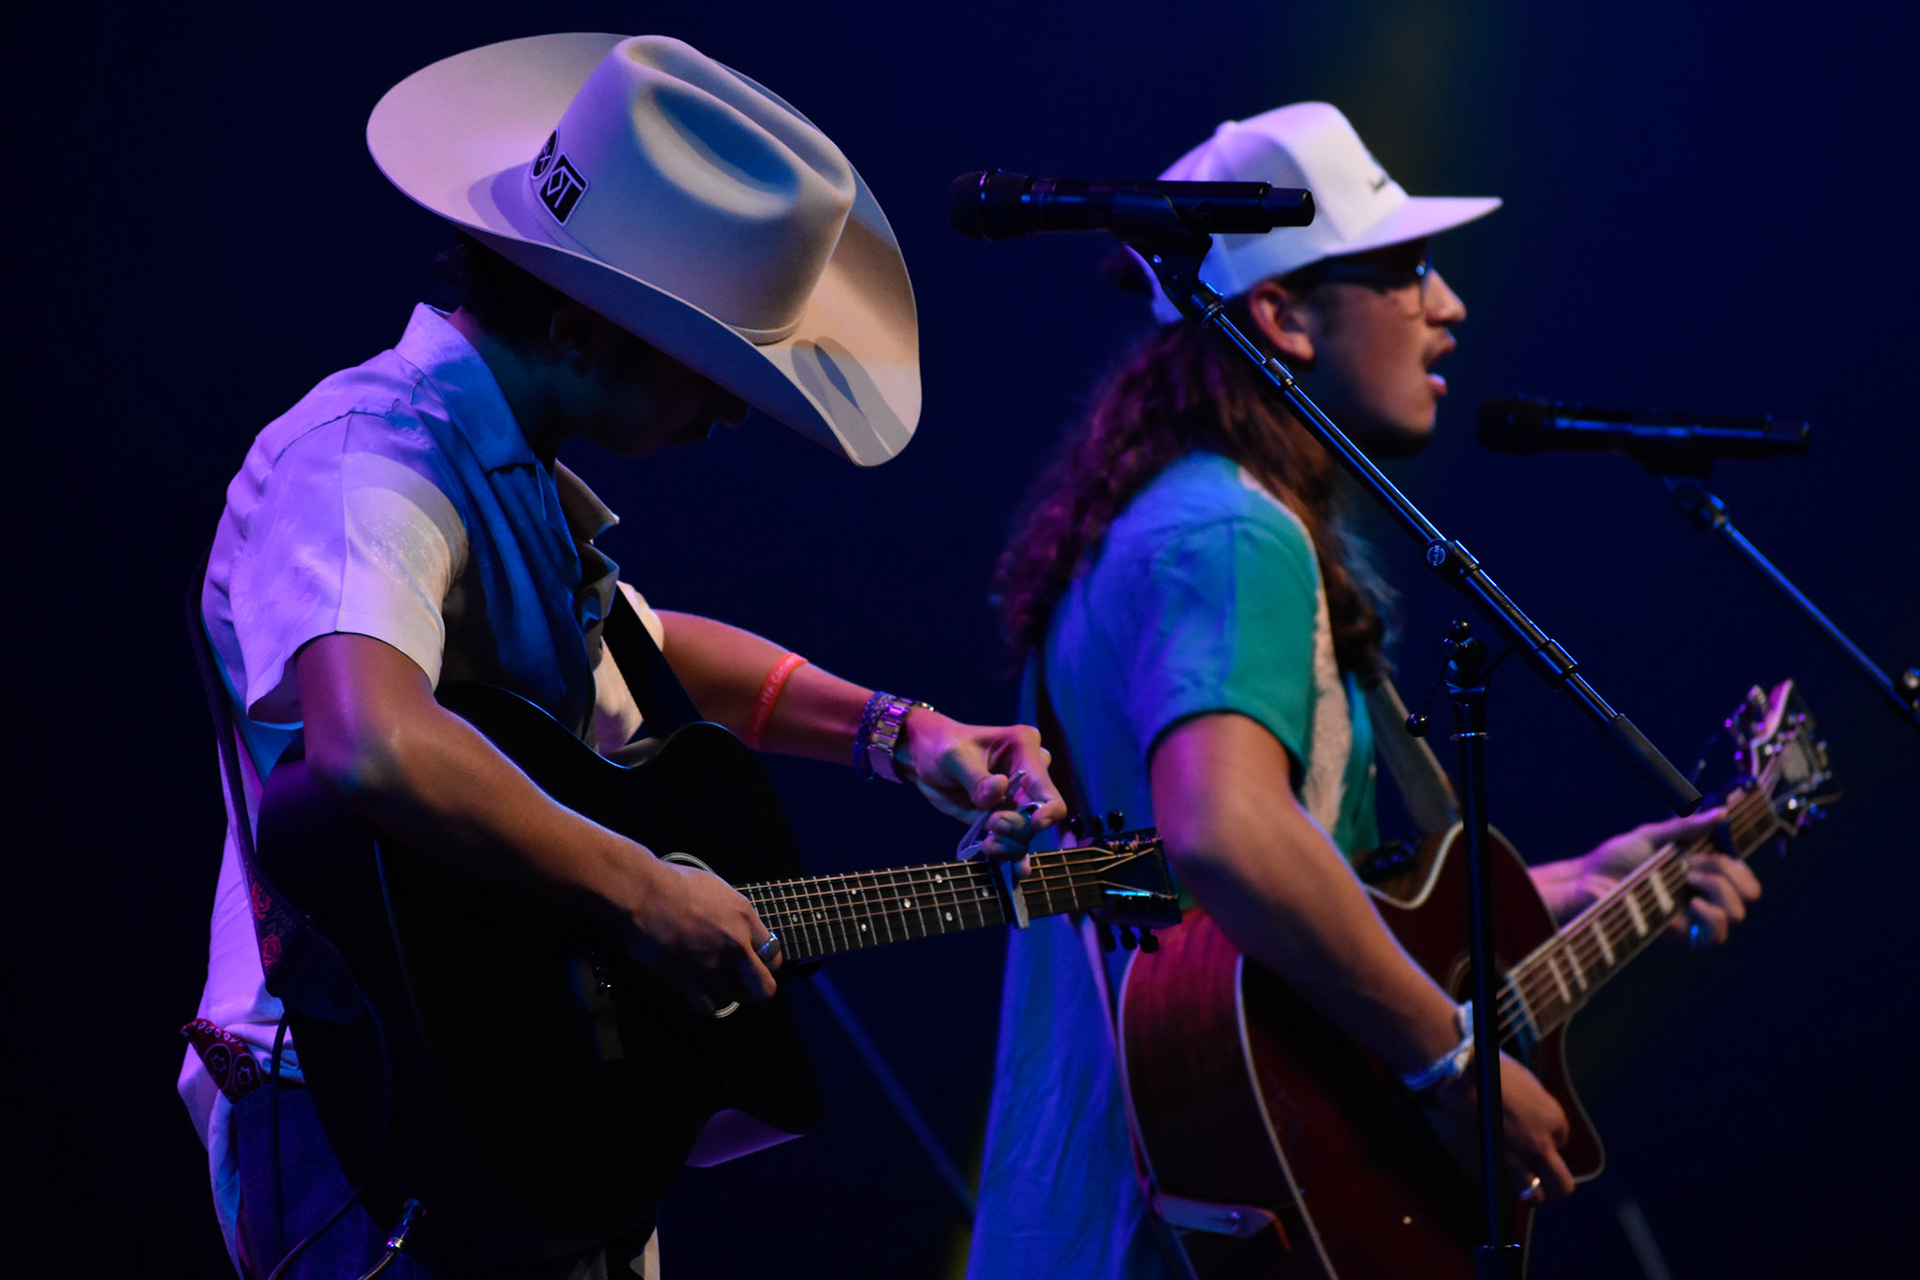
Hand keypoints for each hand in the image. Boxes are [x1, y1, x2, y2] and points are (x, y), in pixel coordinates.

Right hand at [622, 857, 778, 1016]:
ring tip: (711, 981)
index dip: (764, 963)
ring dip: (724, 993)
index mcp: (745, 918)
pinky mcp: (687, 982)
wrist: (642, 893)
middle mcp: (735, 946)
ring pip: (733, 999)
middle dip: (755, 988)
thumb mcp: (719, 890)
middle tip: (741, 983)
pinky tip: (696, 991)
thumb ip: (737, 915)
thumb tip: (744, 930)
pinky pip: (707, 1007)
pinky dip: (703, 1003)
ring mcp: (712, 966)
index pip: (774, 955)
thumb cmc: (674, 883)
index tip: (754, 963)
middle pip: (764, 988)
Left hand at [897, 711, 1068, 868]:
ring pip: (1027, 832)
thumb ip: (976, 777)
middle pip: (1039, 813)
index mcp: (1024, 747)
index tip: (1035, 824)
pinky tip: (1017, 872)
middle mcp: (1029, 774)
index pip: (1046, 784)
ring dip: (1011, 844)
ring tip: (989, 844)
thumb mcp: (953, 756)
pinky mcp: (1003, 817)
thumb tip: (999, 791)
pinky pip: (1014, 841)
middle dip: (1017, 826)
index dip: (1048, 808)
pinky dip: (1013, 856)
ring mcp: (1017, 799)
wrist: (924, 757)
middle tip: (991, 822)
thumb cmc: (942, 745)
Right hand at [1425, 1052, 1575, 1201]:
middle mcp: (1539, 1147)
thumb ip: (1535, 1106)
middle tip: (1542, 1177)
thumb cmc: (1483, 1070)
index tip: (1532, 1132)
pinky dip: (1498, 1184)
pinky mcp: (1487, 1172)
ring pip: (1533, 1196)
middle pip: (1562, 1186)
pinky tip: (1490, 1168)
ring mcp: (1514, 1164)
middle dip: (1553, 1182)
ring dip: (1527, 1189)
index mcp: (1551, 1118)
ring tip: (1513, 1177)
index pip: (1562, 1140)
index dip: (1546, 1137)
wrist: (1450, 1078)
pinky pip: (1501, 1190)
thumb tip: (1532, 1118)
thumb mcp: (1523, 1080)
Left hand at [1570, 808, 1761, 946]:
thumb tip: (1723, 814)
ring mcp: (1691, 914)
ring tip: (1689, 881)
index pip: (1740, 874)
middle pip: (1746, 893)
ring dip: (1721, 892)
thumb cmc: (1615, 857)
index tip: (1720, 852)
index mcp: (1698, 870)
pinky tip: (1693, 904)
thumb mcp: (1652, 836)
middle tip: (1695, 867)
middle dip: (1729, 874)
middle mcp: (1700, 893)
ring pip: (1736, 915)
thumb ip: (1687, 828)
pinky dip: (1713, 918)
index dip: (1740, 866)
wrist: (1587, 880)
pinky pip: (1714, 937)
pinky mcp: (1679, 932)